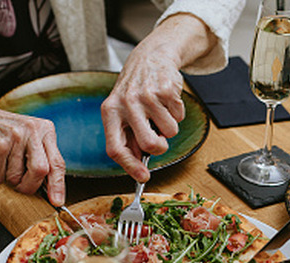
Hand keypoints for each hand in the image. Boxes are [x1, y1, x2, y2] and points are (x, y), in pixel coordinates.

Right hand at [0, 107, 65, 205]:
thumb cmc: (1, 131)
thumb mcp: (27, 137)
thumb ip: (41, 157)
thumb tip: (52, 190)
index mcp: (44, 129)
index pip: (57, 162)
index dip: (57, 185)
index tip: (57, 201)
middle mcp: (32, 129)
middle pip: (40, 171)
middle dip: (29, 185)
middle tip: (20, 185)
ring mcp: (14, 135)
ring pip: (16, 177)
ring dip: (6, 177)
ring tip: (0, 160)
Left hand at [102, 43, 183, 182]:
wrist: (150, 57)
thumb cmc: (135, 90)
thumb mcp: (122, 112)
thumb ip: (128, 139)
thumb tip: (139, 167)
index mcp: (110, 112)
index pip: (115, 148)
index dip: (130, 166)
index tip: (143, 177)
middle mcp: (126, 103)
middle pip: (149, 144)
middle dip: (160, 148)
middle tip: (159, 140)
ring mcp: (147, 96)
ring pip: (169, 132)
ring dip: (169, 127)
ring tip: (160, 112)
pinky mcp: (166, 90)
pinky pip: (179, 117)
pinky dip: (177, 113)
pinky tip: (166, 101)